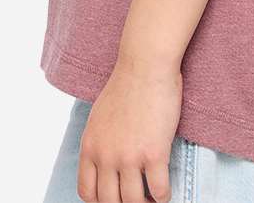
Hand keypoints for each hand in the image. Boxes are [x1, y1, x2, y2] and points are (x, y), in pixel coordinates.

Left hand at [77, 54, 182, 202]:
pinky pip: (159, 191)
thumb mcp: (99, 116)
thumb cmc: (126, 85)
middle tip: (136, 200)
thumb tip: (106, 162)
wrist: (145, 65)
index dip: (101, 202)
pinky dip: (163, 197)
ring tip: (152, 200)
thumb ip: (99, 141)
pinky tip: (165, 192)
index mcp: (90, 146)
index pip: (87, 192)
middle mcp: (106, 156)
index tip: (114, 198)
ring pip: (133, 202)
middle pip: (109, 202)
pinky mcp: (154, 153)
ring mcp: (129, 157)